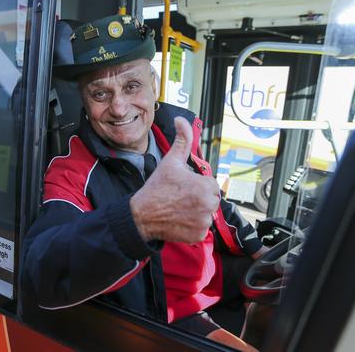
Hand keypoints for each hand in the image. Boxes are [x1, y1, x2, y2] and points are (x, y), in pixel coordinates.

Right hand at [130, 117, 219, 242]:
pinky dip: (193, 226)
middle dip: (199, 199)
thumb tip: (182, 120)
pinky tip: (180, 220)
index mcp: (205, 185)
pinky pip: (202, 229)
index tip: (184, 187)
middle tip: (181, 198)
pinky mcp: (199, 235)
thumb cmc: (157, 187)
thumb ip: (182, 140)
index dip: (198, 185)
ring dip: (197, 212)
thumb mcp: (171, 161)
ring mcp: (204, 221)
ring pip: (207, 214)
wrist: (142, 214)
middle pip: (211, 200)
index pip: (211, 185)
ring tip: (180, 209)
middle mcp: (208, 204)